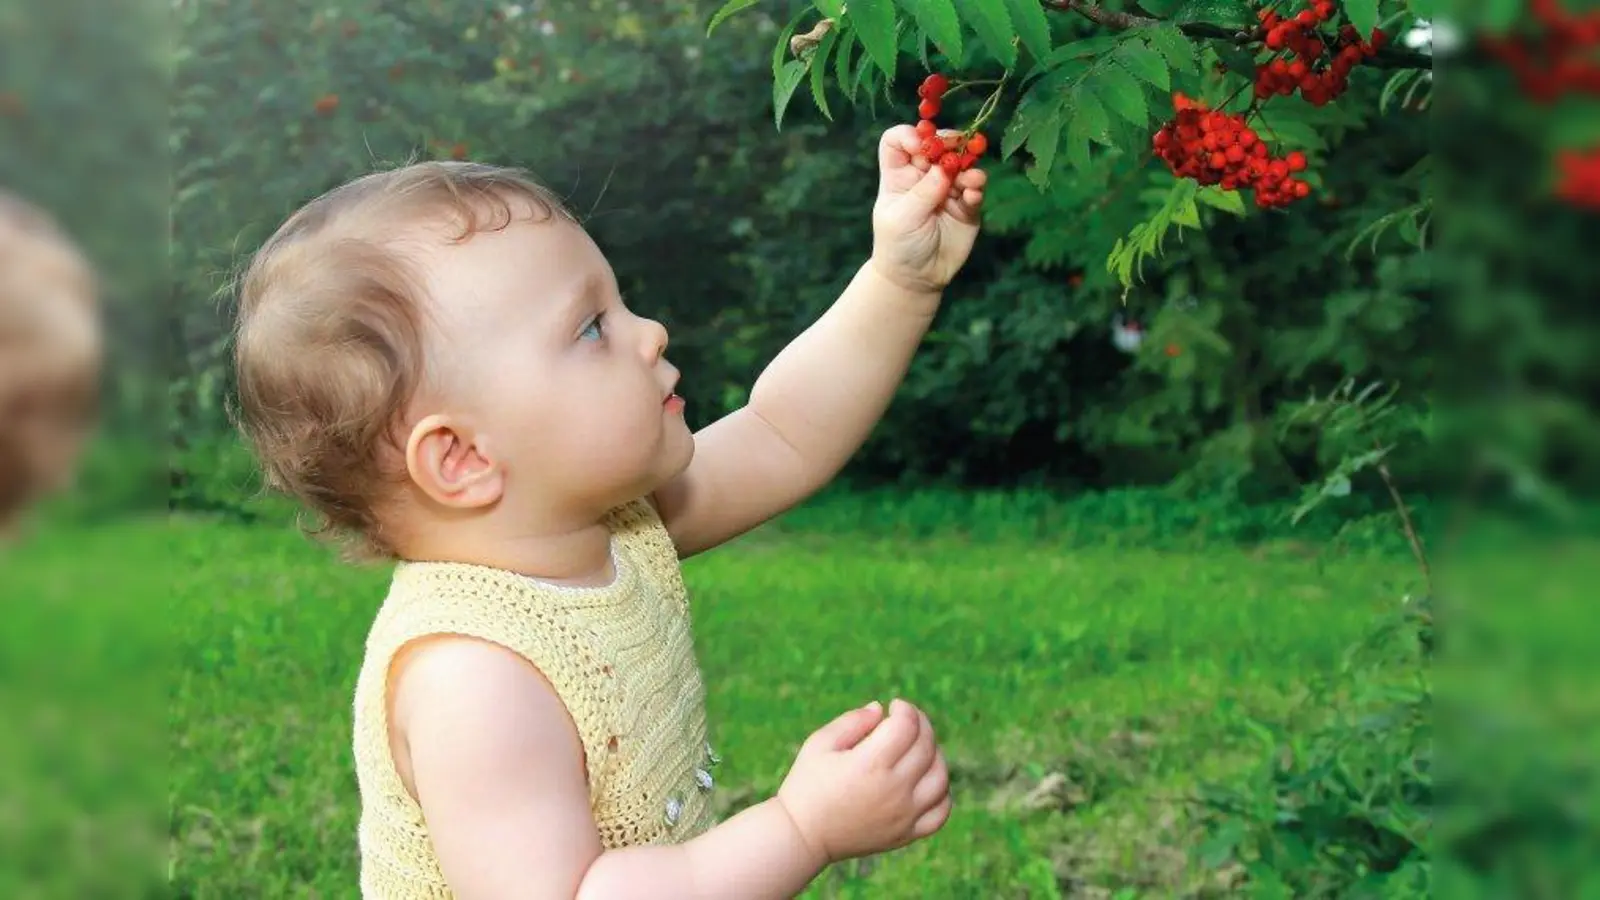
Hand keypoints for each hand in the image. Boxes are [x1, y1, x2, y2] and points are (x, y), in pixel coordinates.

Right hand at [775, 698, 952, 864]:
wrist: (802, 836)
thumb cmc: (807, 784)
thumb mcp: (820, 743)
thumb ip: (853, 721)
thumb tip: (881, 709)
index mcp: (870, 764)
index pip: (907, 725)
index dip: (905, 709)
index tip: (894, 706)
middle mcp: (893, 790)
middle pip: (926, 746)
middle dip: (920, 724)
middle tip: (907, 720)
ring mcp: (903, 815)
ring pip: (940, 777)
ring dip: (935, 755)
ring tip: (917, 748)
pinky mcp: (906, 834)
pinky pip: (941, 812)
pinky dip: (941, 793)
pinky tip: (926, 780)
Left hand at [869, 124, 987, 295]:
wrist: (917, 278)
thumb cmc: (899, 245)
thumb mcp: (903, 218)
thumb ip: (923, 192)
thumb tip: (944, 167)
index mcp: (899, 174)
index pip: (898, 141)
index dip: (908, 134)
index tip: (919, 144)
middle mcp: (923, 176)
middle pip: (936, 144)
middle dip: (948, 142)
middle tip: (957, 147)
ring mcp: (947, 188)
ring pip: (961, 164)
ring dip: (968, 165)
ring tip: (969, 179)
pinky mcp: (967, 205)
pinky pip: (975, 189)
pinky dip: (976, 188)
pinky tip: (972, 196)